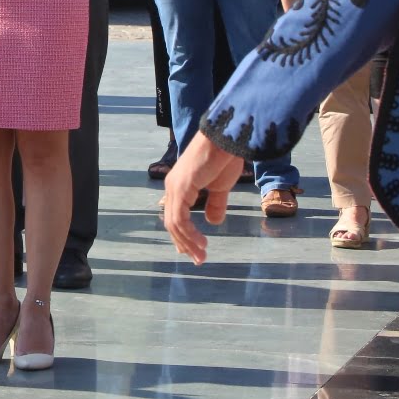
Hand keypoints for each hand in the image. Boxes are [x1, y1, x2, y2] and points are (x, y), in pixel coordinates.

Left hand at [160, 133, 245, 264]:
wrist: (227, 139)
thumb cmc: (225, 158)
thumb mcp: (220, 186)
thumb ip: (215, 204)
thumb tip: (212, 222)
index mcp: (179, 185)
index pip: (174, 215)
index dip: (182, 235)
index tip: (191, 251)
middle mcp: (172, 187)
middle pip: (171, 222)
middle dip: (184, 243)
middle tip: (198, 259)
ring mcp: (174, 187)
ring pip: (174, 224)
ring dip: (188, 242)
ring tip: (201, 255)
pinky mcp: (181, 188)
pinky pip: (180, 218)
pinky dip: (189, 234)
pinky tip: (201, 243)